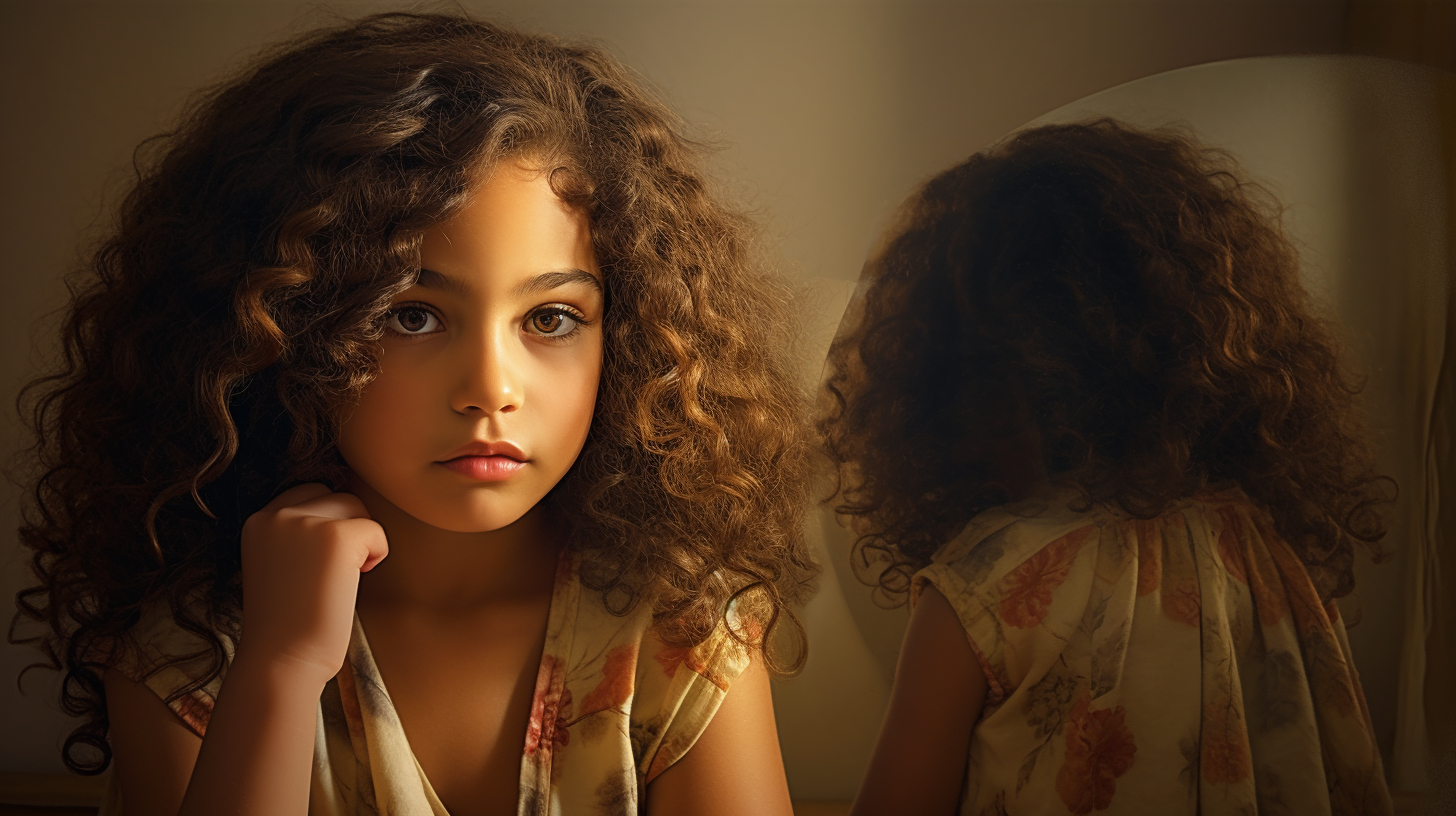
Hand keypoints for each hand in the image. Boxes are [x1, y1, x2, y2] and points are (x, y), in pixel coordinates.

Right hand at [237, 483, 387, 683]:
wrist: (282, 659)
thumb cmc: (286, 622)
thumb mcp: (277, 563)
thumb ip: (296, 534)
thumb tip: (343, 512)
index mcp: (258, 520)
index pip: (308, 493)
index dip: (326, 523)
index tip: (322, 561)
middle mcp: (277, 514)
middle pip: (336, 498)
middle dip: (346, 529)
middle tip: (334, 573)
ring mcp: (306, 522)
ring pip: (357, 508)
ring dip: (361, 540)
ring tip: (342, 578)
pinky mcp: (337, 536)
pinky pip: (376, 531)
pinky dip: (377, 555)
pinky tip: (356, 581)